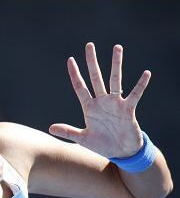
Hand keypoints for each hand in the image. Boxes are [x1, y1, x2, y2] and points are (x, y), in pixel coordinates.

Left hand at [49, 42, 150, 157]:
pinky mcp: (128, 109)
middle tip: (89, 45)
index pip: (80, 87)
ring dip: (116, 65)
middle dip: (92, 62)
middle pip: (95, 77)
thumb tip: (50, 128)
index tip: (70, 60)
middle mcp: (102, 101)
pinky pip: (135, 95)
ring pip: (115, 80)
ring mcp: (115, 104)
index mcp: (89, 107)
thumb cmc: (102, 144)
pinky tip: (146, 73)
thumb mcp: (83, 139)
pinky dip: (140, 85)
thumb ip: (68, 132)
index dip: (75, 74)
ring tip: (117, 48)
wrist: (121, 152)